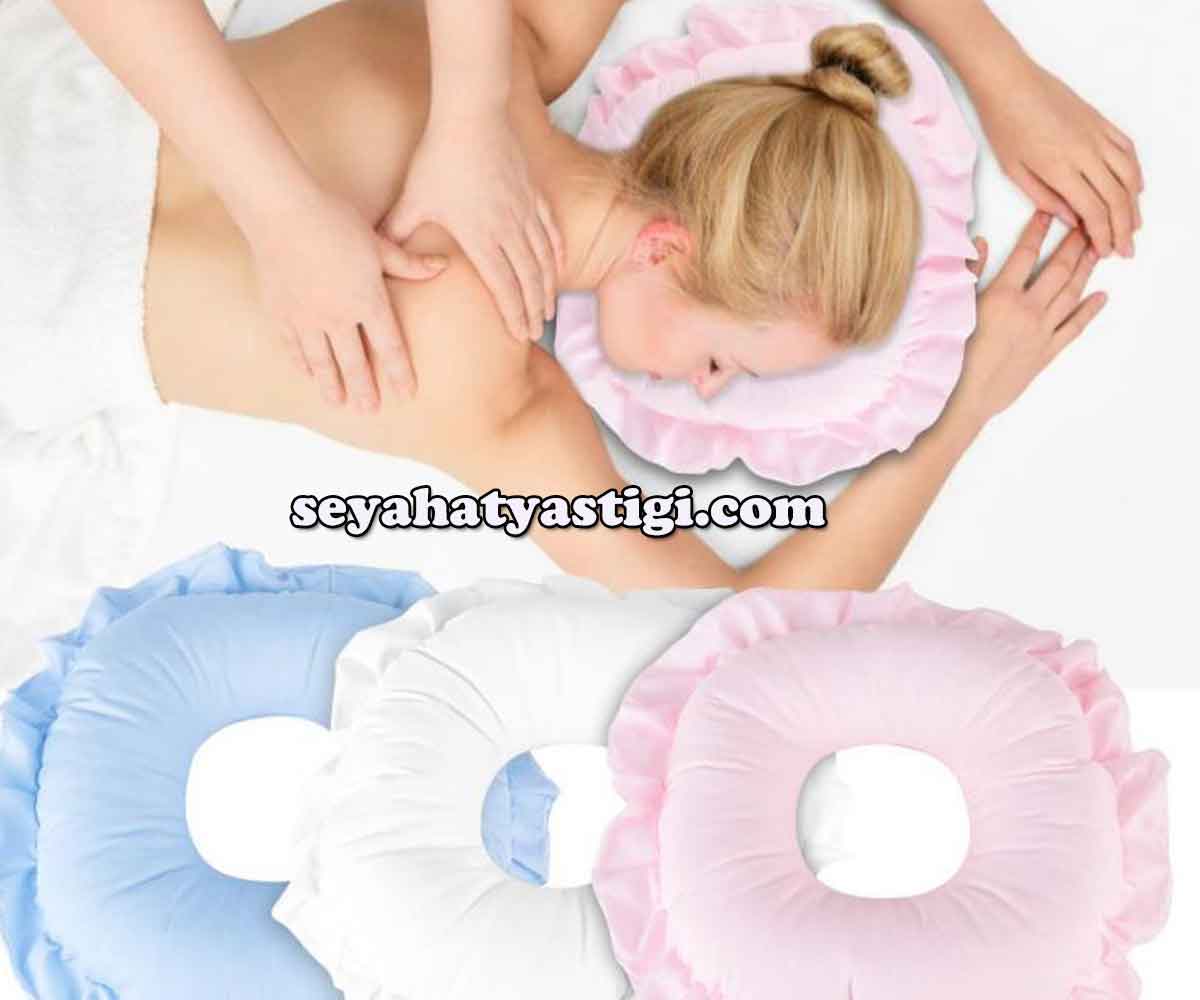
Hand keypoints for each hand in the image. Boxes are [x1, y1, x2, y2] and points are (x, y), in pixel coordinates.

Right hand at [248, 188, 446, 411]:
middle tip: (370, 411)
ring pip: (323, 361)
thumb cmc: (334, 220)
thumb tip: (443, 266)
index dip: (399, 371)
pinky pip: (294, 346)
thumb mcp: (378, 243)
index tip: (407, 392)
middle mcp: (338, 315)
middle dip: (364, 389)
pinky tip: (308, 374)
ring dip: (332, 385)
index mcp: (367, 299)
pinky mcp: (280, 312)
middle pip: (355, 361)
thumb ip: (409, 263)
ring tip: (338, 403)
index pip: (389, 345)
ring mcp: (307, 317)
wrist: (280, 211)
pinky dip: (303, 363)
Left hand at [381, 107, 563, 342]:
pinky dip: (556, 251)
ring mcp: (525, 212)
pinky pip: (551, 229)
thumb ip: (397, 231)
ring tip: (548, 309)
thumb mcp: (413, 198)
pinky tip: (558, 266)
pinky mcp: (533, 194)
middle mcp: (509, 230)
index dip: (513, 313)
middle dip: (532, 309)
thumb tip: (377, 253)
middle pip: (527, 278)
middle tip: (535, 331)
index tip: (520, 335)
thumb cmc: (439, 158)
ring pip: (543, 259)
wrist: (472, 115)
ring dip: (546, 287)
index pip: (503, 286)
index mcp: (480, 237)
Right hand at [953, 213, 1108, 423]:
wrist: (964, 398)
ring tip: (1096, 251)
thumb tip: (978, 243)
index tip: (1048, 213)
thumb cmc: (953, 355)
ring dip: (1085, 270)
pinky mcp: (1047, 352)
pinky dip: (1089, 311)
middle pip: (1057, 269)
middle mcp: (1027, 310)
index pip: (1025, 253)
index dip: (1038, 230)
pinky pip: (1074, 327)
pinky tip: (1101, 297)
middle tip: (1086, 225)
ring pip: (1071, 293)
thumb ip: (969, 274)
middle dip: (1074, 244)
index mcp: (1002, 296)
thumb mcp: (955, 309)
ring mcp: (1041, 331)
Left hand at [974, 55, 1142, 258]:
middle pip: (1116, 197)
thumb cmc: (1004, 125)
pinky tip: (1135, 188)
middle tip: (1126, 249)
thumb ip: (1043, 197)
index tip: (1105, 251)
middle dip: (1123, 228)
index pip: (1092, 210)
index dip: (1102, 235)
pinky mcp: (1101, 121)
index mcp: (1060, 168)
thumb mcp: (1014, 171)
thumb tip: (1070, 219)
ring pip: (1128, 175)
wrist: (1010, 82)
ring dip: (1134, 204)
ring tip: (1133, 225)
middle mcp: (1085, 152)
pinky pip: (1127, 149)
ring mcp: (1096, 135)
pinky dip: (1135, 172)